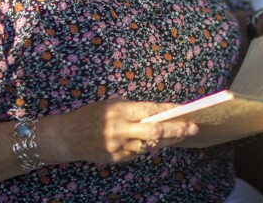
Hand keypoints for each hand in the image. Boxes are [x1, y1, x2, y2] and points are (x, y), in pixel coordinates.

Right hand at [60, 98, 197, 163]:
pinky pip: (139, 152)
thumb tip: (160, 113)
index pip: (150, 110)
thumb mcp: (112, 104)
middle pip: (155, 131)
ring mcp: (118, 146)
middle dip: (177, 129)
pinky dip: (150, 146)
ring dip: (167, 140)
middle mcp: (120, 129)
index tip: (184, 109)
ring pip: (150, 145)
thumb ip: (134, 110)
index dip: (169, 110)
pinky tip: (160, 142)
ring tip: (182, 134)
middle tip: (194, 127)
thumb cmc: (93, 115)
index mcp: (119, 111)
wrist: (68, 136)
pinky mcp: (117, 158)